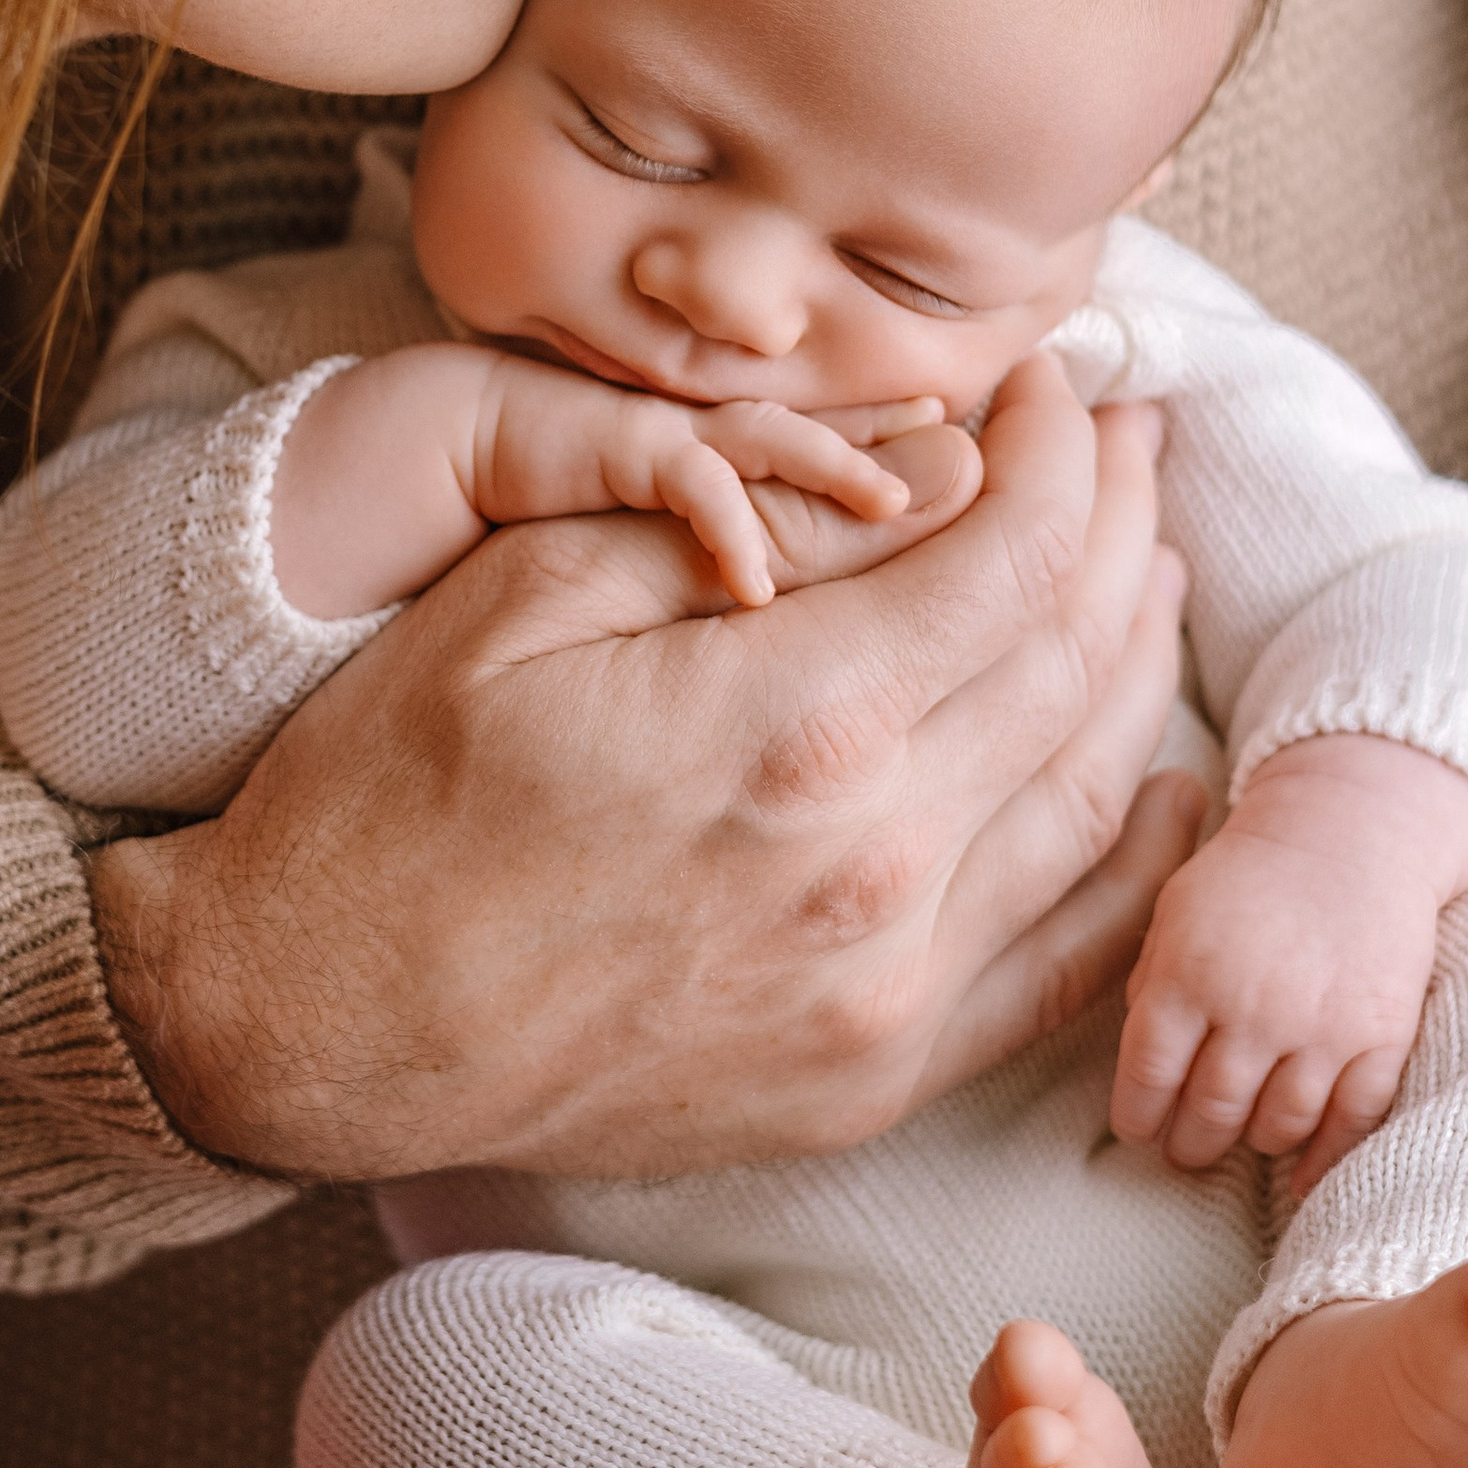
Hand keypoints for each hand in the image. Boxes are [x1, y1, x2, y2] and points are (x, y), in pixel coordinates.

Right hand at [95, 359, 1192, 1179]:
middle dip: (1116, 528)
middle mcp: (879, 868)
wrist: (302, 1024)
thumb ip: (755, 527)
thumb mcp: (536, 589)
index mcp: (797, 724)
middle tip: (1125, 444)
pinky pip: (1065, 961)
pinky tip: (1166, 791)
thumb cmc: (388, 782)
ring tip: (1144, 568)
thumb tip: (944, 470)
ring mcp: (886, 995)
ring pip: (1095, 804)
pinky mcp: (870, 1079)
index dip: (1057, 450)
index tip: (1049, 388)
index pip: (1013, 550)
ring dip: (1134, 667)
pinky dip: (1138, 866)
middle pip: (1073, 662)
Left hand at [1109, 736, 1467, 1187]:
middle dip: (1189, 1144)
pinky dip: (1323, 1159)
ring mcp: (1321, 1029)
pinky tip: (1300, 1175)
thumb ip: (1151, 988)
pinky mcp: (1381, 1038)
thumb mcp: (1174, 912)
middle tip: (1185, 1148)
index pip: (1147, 1079)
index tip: (1139, 1129)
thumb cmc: (1249, 874)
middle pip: (1210, 1115)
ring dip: (1252, 1143)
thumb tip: (1141, 1072)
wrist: (1352, 832)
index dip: (1137, 1117)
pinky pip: (1350, 1123)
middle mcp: (1252, 1009)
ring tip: (1240, 1135)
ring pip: (1276, 1128)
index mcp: (1187, 976)